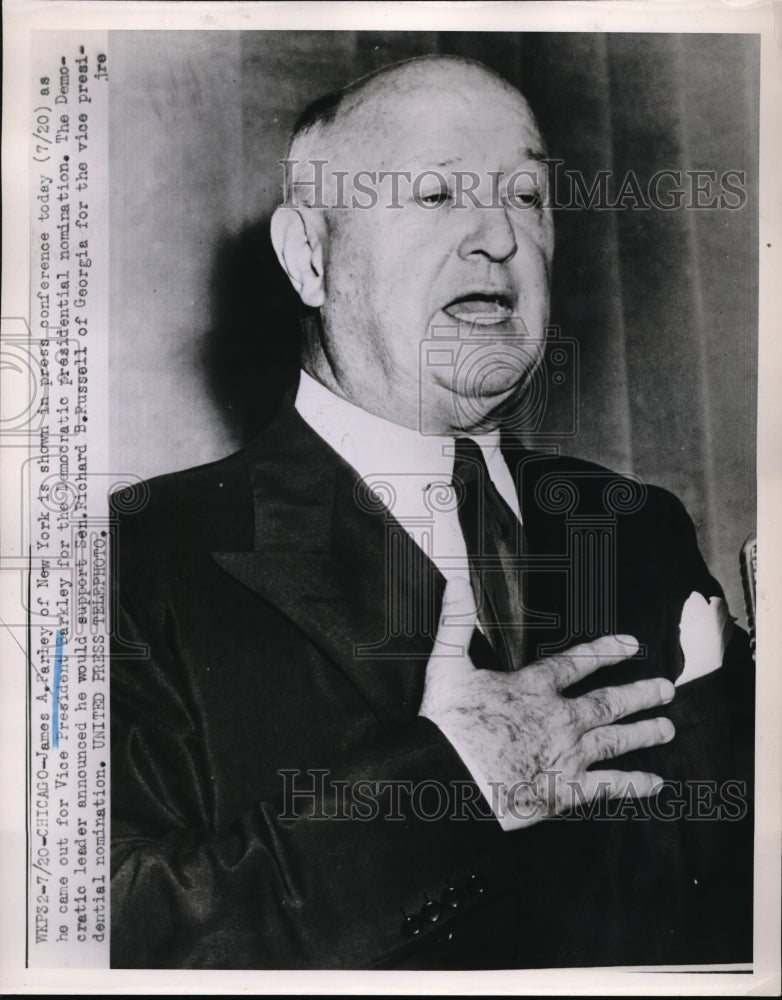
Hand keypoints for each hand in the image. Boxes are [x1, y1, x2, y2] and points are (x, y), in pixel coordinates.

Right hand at [419, 578, 675, 830]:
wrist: (448, 776)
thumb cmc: (446, 723)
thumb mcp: (445, 664)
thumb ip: (456, 621)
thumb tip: (458, 581)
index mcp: (532, 688)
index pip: (576, 663)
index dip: (606, 651)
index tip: (633, 644)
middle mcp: (558, 718)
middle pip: (607, 703)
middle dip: (639, 694)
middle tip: (667, 690)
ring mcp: (565, 755)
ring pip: (615, 741)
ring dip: (644, 733)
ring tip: (668, 729)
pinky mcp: (564, 790)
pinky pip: (607, 787)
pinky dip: (633, 785)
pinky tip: (656, 784)